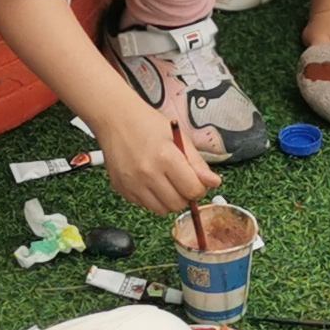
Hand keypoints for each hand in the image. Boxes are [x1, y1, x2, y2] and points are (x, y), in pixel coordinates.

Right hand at [99, 89, 219, 218]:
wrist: (115, 119)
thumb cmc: (148, 124)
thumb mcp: (179, 137)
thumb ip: (197, 163)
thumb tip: (214, 183)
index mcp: (166, 158)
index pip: (193, 190)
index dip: (199, 188)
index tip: (196, 181)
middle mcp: (147, 174)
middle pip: (178, 204)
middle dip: (184, 195)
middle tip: (180, 180)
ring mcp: (132, 184)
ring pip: (161, 210)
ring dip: (168, 200)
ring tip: (165, 181)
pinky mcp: (122, 189)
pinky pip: (145, 206)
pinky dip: (152, 198)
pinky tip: (150, 181)